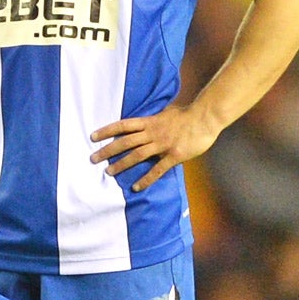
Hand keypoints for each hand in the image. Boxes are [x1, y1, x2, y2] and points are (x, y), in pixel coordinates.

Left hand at [90, 101, 219, 191]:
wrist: (205, 118)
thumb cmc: (188, 114)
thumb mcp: (167, 112)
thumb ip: (155, 119)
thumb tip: (146, 122)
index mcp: (150, 121)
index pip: (123, 125)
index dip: (107, 131)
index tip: (93, 137)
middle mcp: (153, 133)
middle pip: (125, 142)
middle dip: (107, 150)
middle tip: (92, 159)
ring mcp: (163, 144)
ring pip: (137, 155)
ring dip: (121, 164)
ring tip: (108, 172)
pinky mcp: (174, 155)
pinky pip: (157, 169)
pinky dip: (146, 179)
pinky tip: (136, 187)